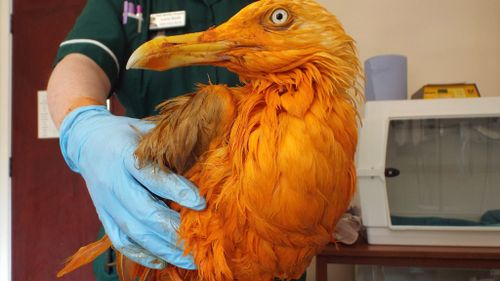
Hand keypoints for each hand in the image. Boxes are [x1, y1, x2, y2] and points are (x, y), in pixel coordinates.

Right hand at [59, 105, 205, 269]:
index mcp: (124, 156)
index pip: (151, 177)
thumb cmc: (125, 134)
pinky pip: (120, 241)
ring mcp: (105, 203)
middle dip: (173, 230)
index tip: (201, 203)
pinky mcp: (103, 217)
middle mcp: (113, 182)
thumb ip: (168, 145)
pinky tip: (162, 262)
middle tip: (199, 244)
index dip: (176, 190)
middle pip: (143, 212)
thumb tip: (204, 157)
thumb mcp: (145, 130)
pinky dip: (141, 255)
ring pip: (134, 232)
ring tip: (189, 260)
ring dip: (163, 249)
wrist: (86, 142)